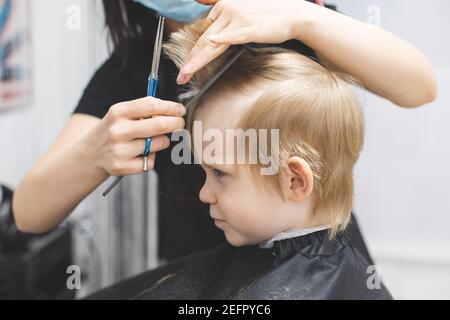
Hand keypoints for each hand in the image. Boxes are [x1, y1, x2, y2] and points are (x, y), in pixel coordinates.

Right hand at [91, 97, 185, 175]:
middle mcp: (118, 130)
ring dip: (163, 141)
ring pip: (159, 144)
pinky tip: (140, 154)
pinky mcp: (123, 167)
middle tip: (180, 123)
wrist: (90, 154)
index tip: (180, 110)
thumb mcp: (121, 114)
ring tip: (152, 140)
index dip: (171, 107)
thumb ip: (144, 110)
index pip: (151, 105)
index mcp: (118, 112)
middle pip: (160, 125)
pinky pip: (151, 161)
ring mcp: (120, 150)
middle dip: (176, 123)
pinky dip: (151, 158)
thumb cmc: (114, 130)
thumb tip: (173, 111)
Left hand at [177, 0, 306, 83]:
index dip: (192, 52)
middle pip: (203, 40)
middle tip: (180, 75)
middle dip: (189, 60)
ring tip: (186, 72)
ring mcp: (238, 19)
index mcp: (222, 8)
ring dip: (197, 59)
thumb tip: (215, 38)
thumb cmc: (268, 17)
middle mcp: (227, 11)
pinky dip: (223, 39)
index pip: (202, 34)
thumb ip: (227, 25)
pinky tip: (213, 43)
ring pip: (212, 42)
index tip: (184, 66)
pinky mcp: (250, 27)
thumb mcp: (242, 16)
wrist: (292, 13)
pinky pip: (233, 35)